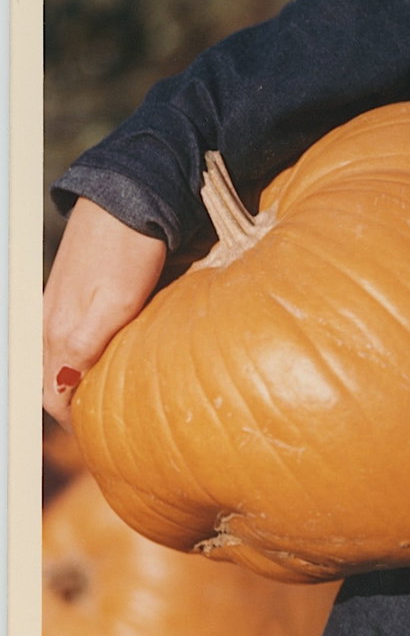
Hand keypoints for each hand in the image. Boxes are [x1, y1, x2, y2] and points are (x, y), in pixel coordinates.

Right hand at [43, 200, 168, 428]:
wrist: (130, 198)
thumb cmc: (127, 251)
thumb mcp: (112, 304)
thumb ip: (81, 348)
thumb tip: (60, 391)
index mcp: (59, 332)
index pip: (52, 396)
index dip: (74, 420)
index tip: (101, 437)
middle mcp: (52, 322)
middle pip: (54, 380)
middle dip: (75, 405)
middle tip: (111, 423)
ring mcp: (62, 305)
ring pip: (62, 358)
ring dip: (80, 380)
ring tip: (113, 395)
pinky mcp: (76, 291)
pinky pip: (73, 336)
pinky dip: (86, 354)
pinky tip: (113, 354)